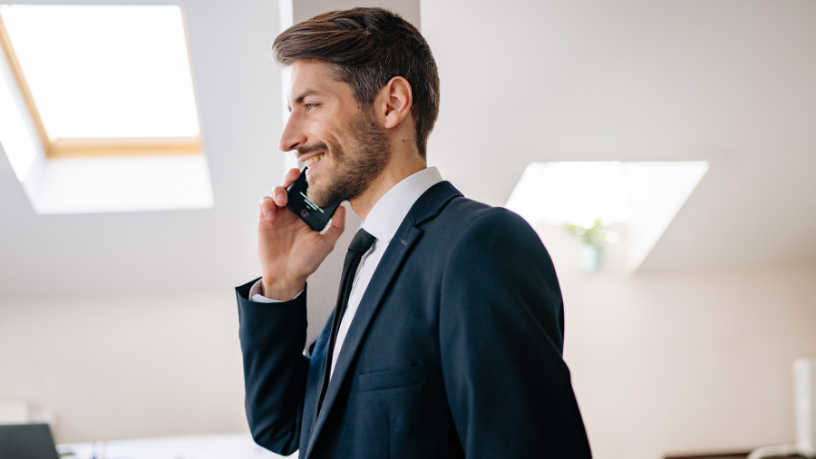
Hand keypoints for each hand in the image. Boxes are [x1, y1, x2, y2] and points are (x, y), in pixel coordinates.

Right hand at [257, 168, 345, 299]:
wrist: (286, 276)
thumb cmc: (306, 261)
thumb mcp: (326, 244)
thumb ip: (336, 227)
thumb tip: (342, 208)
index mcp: (308, 213)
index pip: (308, 192)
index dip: (309, 182)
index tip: (313, 175)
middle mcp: (294, 211)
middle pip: (291, 185)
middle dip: (292, 176)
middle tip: (295, 175)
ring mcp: (279, 214)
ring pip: (277, 191)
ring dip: (279, 190)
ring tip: (283, 201)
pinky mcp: (265, 220)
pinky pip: (264, 204)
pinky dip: (267, 204)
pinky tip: (272, 215)